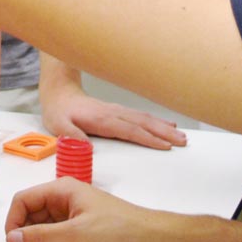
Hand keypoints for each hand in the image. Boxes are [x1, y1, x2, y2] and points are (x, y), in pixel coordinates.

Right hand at [4, 179, 178, 241]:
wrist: (147, 238)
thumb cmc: (118, 227)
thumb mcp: (75, 233)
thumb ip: (41, 236)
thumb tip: (13, 239)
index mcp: (61, 190)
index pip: (23, 200)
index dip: (14, 222)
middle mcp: (63, 199)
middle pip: (29, 216)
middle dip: (25, 238)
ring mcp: (70, 214)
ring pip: (40, 228)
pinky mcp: (77, 227)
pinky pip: (53, 236)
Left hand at [43, 88, 185, 150]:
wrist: (60, 94)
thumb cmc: (60, 113)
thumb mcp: (59, 126)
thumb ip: (72, 136)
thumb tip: (87, 147)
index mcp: (102, 120)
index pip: (130, 130)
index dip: (148, 138)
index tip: (165, 146)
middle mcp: (114, 114)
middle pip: (144, 123)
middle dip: (164, 132)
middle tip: (183, 142)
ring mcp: (118, 112)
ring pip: (145, 119)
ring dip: (164, 127)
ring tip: (181, 135)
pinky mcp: (119, 112)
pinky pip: (141, 117)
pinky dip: (157, 122)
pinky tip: (167, 125)